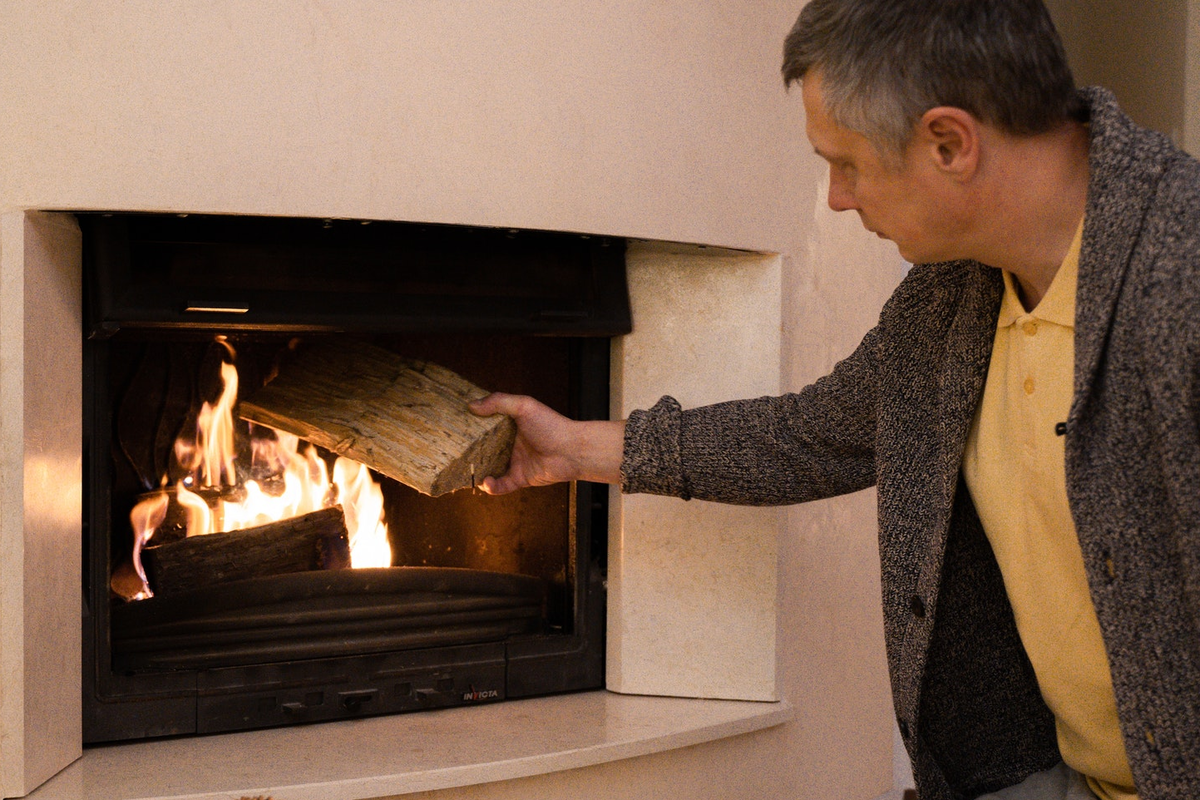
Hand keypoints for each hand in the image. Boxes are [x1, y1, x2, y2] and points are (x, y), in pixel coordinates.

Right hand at [468, 392, 624, 493]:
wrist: (572, 451)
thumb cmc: (551, 425)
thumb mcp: (524, 406)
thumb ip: (498, 402)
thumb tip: (472, 406)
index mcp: (510, 426)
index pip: (486, 427)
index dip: (472, 428)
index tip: (455, 428)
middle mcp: (511, 444)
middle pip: (485, 449)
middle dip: (470, 453)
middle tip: (453, 454)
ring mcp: (515, 462)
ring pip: (490, 469)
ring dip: (477, 472)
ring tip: (466, 472)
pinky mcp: (519, 479)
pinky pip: (501, 485)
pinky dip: (491, 486)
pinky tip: (486, 482)